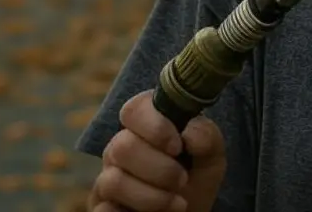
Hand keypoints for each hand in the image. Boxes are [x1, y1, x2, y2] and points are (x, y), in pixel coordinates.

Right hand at [89, 90, 225, 211]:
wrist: (189, 210)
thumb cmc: (195, 177)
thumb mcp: (211, 156)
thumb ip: (206, 137)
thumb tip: (189, 133)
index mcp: (146, 125)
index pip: (135, 109)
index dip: (156, 126)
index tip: (178, 146)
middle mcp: (121, 147)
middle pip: (123, 146)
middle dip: (160, 169)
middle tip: (183, 180)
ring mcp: (108, 177)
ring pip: (114, 181)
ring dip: (153, 197)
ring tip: (177, 203)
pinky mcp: (101, 207)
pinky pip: (104, 210)